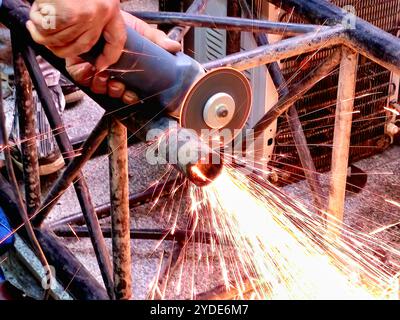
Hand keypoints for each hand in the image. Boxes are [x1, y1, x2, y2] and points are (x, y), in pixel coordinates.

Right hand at [27, 0, 124, 70]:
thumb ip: (93, 12)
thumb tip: (76, 34)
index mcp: (111, 9)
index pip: (116, 40)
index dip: (108, 57)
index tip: (100, 66)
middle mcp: (100, 14)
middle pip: (81, 47)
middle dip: (61, 49)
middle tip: (48, 41)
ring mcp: (84, 15)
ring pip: (62, 40)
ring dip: (44, 36)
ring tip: (37, 25)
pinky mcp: (67, 13)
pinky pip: (49, 30)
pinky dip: (37, 26)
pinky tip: (34, 17)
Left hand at [65, 12, 180, 103]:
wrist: (95, 16)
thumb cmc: (115, 21)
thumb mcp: (140, 30)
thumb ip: (157, 40)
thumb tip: (175, 47)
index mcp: (127, 69)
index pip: (132, 90)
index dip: (133, 96)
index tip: (135, 94)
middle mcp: (112, 73)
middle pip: (117, 94)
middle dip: (119, 93)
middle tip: (120, 85)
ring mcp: (96, 72)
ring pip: (103, 91)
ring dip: (106, 86)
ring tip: (107, 76)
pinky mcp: (80, 70)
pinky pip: (86, 83)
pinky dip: (91, 79)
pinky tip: (95, 71)